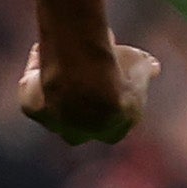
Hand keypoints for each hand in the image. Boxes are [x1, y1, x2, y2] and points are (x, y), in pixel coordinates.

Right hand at [18, 36, 157, 147]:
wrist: (85, 77)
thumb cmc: (116, 71)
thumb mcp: (139, 63)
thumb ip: (146, 68)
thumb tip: (154, 67)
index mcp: (113, 131)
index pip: (112, 125)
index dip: (110, 103)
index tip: (109, 81)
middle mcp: (81, 135)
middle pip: (80, 122)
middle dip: (81, 103)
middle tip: (82, 71)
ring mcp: (55, 125)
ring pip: (55, 107)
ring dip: (57, 89)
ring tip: (60, 56)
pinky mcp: (33, 111)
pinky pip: (32, 91)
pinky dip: (34, 73)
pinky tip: (41, 53)